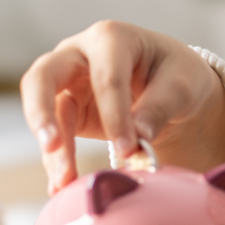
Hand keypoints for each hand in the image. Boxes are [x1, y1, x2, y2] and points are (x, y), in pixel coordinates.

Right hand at [19, 21, 224, 191]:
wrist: (172, 87)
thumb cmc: (177, 75)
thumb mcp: (182, 84)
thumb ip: (160, 106)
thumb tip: (138, 136)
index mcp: (112, 38)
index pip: (106, 77)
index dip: (115, 115)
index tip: (129, 150)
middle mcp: (79, 55)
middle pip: (43, 77)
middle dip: (42, 112)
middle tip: (51, 145)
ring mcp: (67, 83)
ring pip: (45, 113)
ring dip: (52, 148)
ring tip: (63, 180)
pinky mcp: (66, 110)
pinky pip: (55, 136)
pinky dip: (58, 161)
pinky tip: (61, 186)